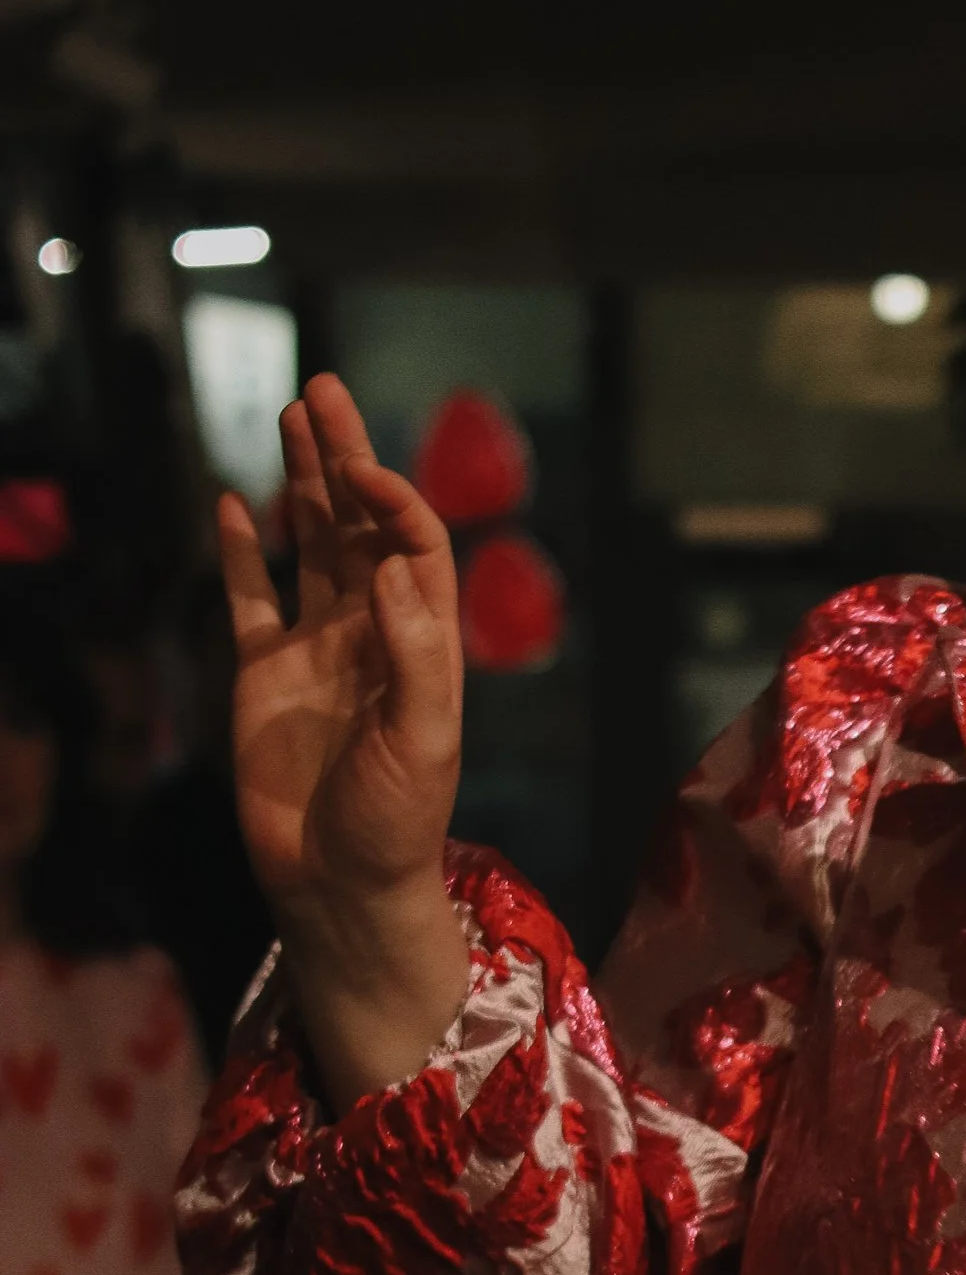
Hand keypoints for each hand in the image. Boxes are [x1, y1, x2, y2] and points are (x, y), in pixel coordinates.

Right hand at [219, 375, 472, 1105]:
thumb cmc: (396, 824)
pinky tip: (233, 504)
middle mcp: (371, 634)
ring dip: (300, 483)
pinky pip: (250, 600)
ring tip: (290, 414)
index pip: (412, 545)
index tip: (360, 469)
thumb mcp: (423, 742)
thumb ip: (414, 654)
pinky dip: (241, 553)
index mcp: (421, 643)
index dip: (391, 499)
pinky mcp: (264, 677)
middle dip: (343, 458)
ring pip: (308, 547)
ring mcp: (315, 651)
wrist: (339, 887)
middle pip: (358, 525)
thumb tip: (396, 570)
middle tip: (322, 387)